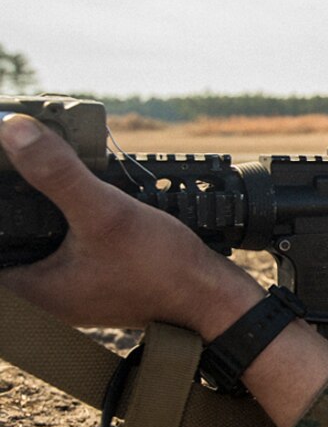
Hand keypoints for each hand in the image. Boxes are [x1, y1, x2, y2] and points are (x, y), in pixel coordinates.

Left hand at [0, 113, 263, 339]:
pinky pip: (54, 239)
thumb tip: (13, 130)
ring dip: (33, 201)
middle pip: (5, 235)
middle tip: (19, 157)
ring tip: (38, 164)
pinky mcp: (82, 276)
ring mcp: (60, 286)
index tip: (1, 168)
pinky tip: (71, 190)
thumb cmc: (161, 270)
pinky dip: (56, 212)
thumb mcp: (106, 213)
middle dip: (11, 193)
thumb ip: (57, 174)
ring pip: (28, 235)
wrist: (209, 296)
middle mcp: (36, 292)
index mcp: (24, 290)